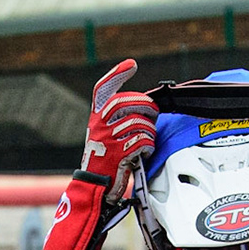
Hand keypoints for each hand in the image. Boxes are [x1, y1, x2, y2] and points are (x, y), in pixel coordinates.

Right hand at [80, 59, 155, 202]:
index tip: (131, 64)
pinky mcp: (118, 153)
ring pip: (140, 124)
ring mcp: (108, 138)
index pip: (103, 89)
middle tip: (153, 116)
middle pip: (129, 103)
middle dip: (146, 108)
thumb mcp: (104, 133)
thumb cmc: (104, 159)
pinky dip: (148, 147)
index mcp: (96, 117)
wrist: (95, 184)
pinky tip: (143, 153)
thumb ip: (118, 119)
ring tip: (145, 141)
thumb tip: (146, 106)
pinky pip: (143, 141)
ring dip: (149, 133)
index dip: (117, 74)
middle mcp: (100, 124)